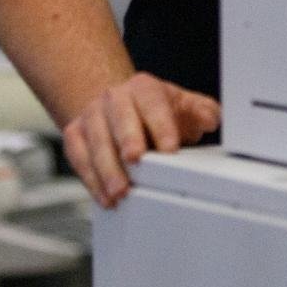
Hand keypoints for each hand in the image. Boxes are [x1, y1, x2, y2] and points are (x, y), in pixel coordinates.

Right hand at [62, 75, 221, 207]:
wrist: (118, 108)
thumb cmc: (155, 112)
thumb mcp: (184, 107)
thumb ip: (203, 111)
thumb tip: (210, 118)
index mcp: (144, 88)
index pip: (152, 104)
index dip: (161, 126)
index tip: (170, 148)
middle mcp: (114, 98)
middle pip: (119, 118)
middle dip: (127, 139)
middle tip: (135, 160)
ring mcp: (92, 116)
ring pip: (95, 140)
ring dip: (107, 168)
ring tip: (120, 191)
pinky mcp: (75, 135)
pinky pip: (79, 158)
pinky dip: (91, 180)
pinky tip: (105, 197)